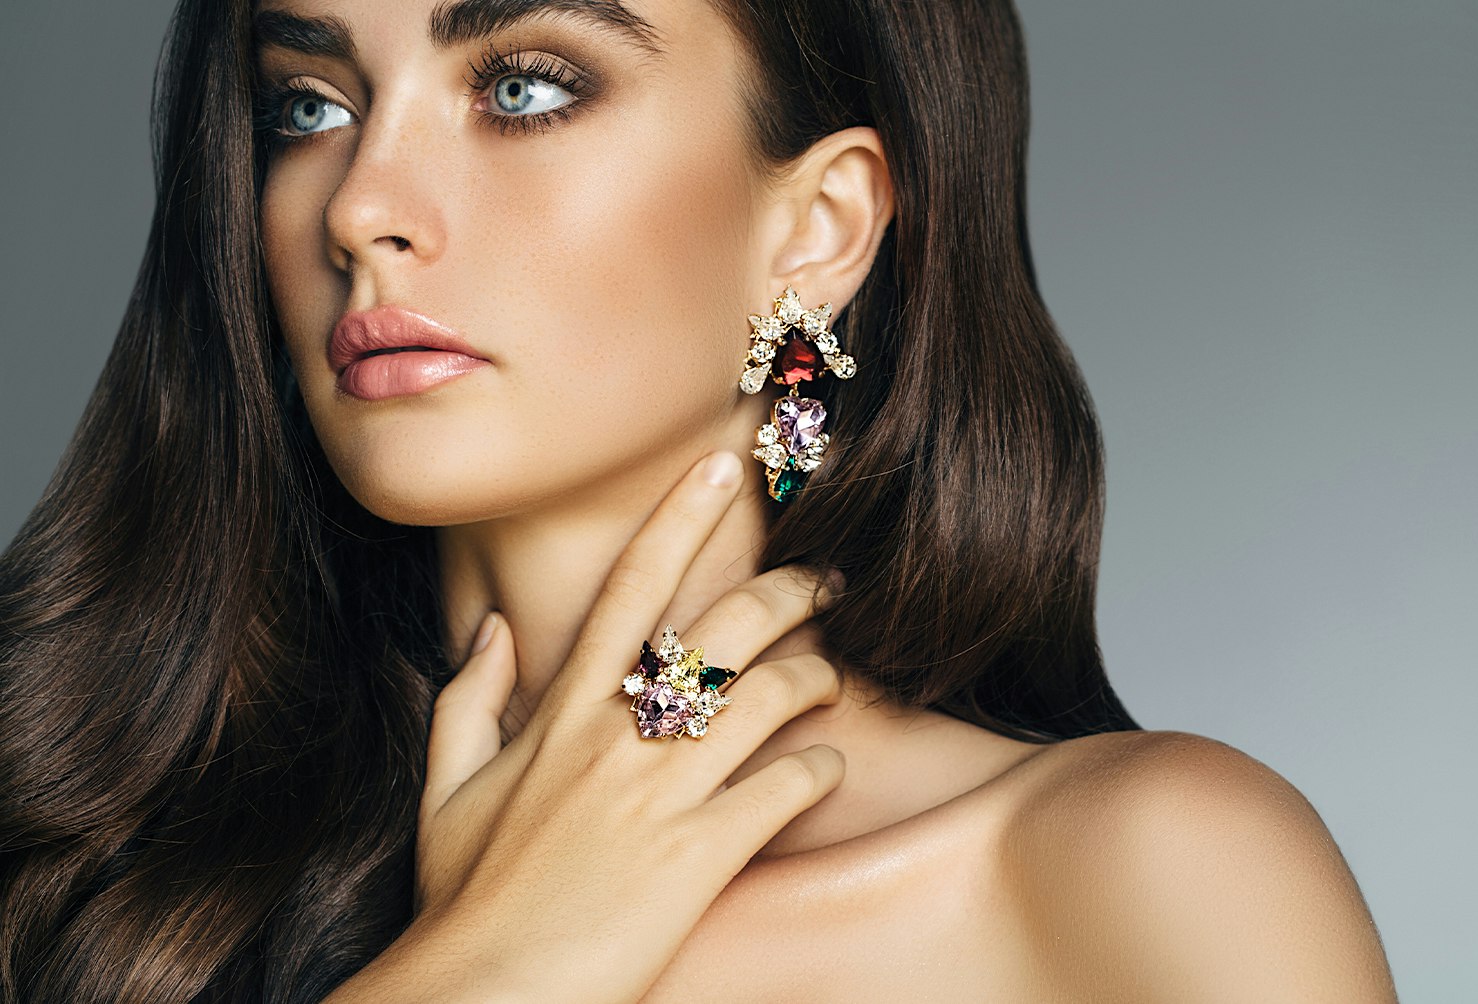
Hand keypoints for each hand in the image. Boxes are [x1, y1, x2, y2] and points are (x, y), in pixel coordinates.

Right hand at [409, 451, 844, 1001]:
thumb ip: (468, 700)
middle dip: (790, 591)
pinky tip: (824, 772)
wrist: (480, 994)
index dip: (680, 517)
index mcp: (562, 714)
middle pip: (723, 630)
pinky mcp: (701, 856)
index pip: (630, 587)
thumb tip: (489, 631)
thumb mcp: (446, 789)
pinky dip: (819, 770)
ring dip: (818, 679)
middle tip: (829, 583)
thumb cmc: (464, 899)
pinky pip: (786, 788)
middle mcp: (618, 737)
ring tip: (834, 682)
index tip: (723, 465)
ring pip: (767, 698)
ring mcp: (662, 794)